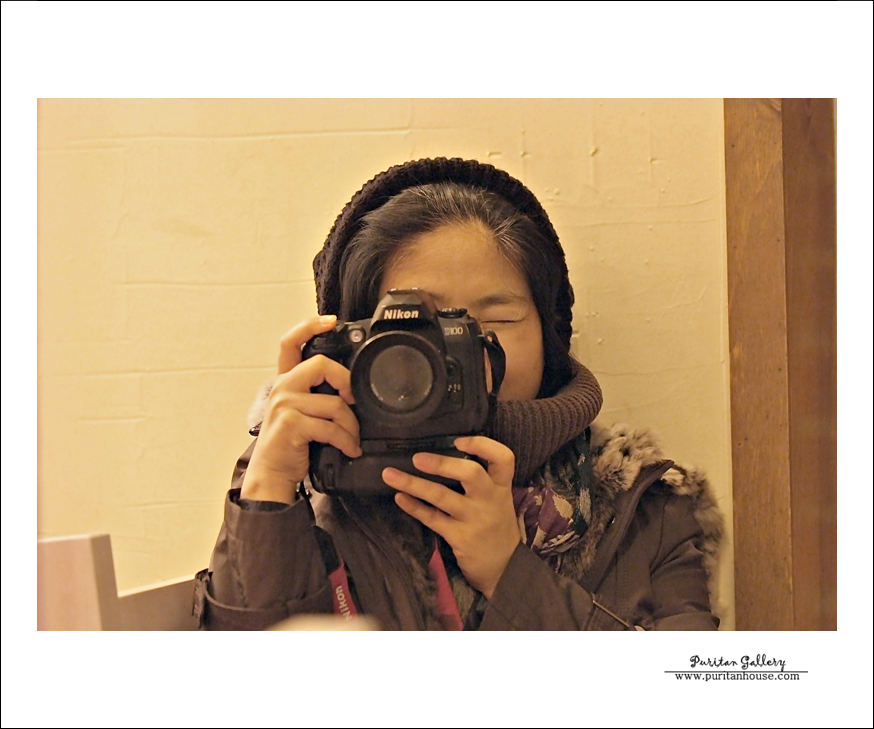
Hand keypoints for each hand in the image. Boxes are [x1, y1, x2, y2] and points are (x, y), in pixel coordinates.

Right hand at [241, 315, 361, 503]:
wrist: (273, 474)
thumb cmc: (292, 444)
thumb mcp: (302, 412)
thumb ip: (317, 395)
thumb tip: (350, 389)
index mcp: (285, 381)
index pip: (290, 343)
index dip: (309, 326)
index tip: (330, 321)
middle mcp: (282, 388)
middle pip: (321, 364)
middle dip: (346, 382)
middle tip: (355, 401)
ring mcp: (285, 405)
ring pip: (334, 403)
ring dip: (351, 425)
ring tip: (354, 438)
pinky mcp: (291, 424)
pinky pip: (331, 427)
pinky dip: (346, 440)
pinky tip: (350, 449)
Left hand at [382, 436, 519, 599]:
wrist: (505, 568)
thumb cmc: (496, 526)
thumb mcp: (498, 500)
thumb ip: (482, 481)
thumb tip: (445, 455)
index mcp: (501, 486)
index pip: (503, 457)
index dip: (482, 444)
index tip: (458, 440)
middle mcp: (490, 499)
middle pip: (471, 474)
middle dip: (442, 464)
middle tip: (417, 458)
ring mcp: (474, 519)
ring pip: (442, 497)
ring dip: (414, 484)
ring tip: (389, 474)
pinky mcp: (460, 537)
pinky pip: (432, 518)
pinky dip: (414, 507)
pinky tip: (399, 497)